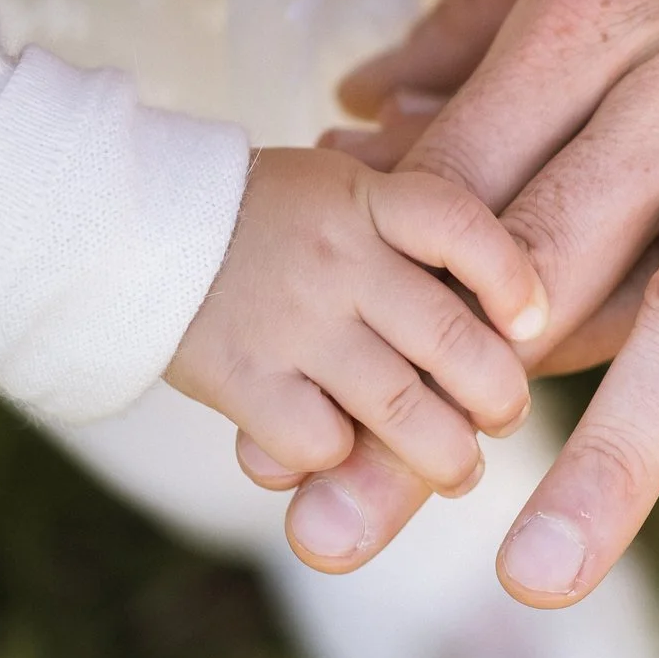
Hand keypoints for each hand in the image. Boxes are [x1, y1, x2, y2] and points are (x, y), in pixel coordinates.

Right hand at [164, 147, 546, 509]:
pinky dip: (341, 457)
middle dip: (496, 392)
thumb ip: (407, 231)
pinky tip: (341, 451)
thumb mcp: (337, 189)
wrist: (124, 227)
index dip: (511, 277)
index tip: (534, 322)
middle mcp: (335, 257)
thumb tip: (511, 306)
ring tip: (459, 468)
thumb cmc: (262, 220)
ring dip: (444, 452)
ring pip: (399, 404)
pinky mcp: (241, 377)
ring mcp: (289, 320)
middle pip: (448, 335)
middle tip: (507, 417)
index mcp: (363, 199)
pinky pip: (320, 439)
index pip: (459, 224)